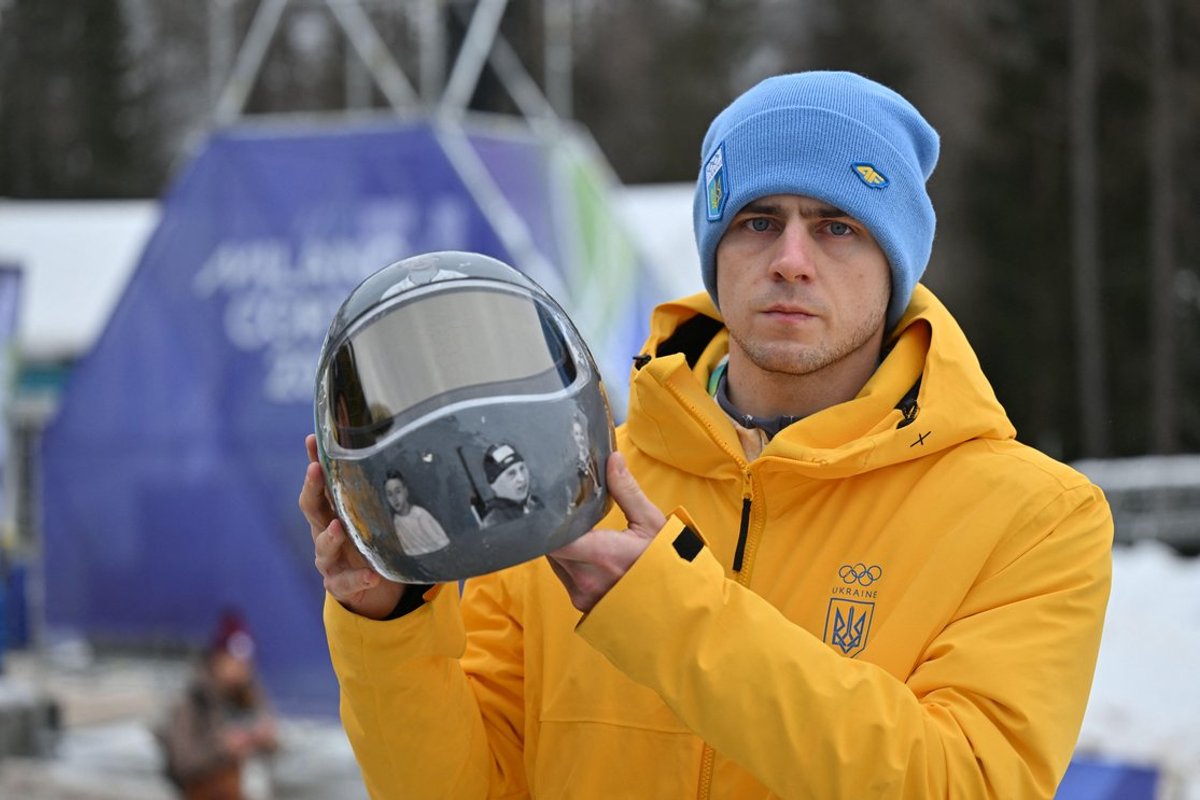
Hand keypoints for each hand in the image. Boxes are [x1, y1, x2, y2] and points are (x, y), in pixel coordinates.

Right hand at [300, 434, 404, 618]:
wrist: (368, 583)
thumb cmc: (367, 538)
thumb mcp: (371, 513)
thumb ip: (377, 491)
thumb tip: (396, 450)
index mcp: (331, 511)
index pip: (319, 483)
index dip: (314, 461)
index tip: (313, 439)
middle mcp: (324, 531)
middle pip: (311, 508)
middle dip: (311, 488)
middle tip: (315, 470)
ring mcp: (329, 559)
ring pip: (322, 547)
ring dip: (329, 537)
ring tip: (338, 528)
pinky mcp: (339, 583)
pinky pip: (346, 582)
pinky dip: (358, 579)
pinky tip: (371, 576)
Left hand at [547, 452, 665, 612]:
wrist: (676, 606)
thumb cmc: (666, 564)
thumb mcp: (651, 523)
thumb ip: (626, 491)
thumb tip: (613, 459)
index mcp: (601, 555)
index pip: (551, 537)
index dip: (547, 521)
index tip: (551, 504)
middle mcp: (586, 579)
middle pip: (549, 547)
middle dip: (556, 529)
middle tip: (567, 512)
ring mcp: (582, 595)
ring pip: (554, 562)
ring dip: (562, 546)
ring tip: (580, 532)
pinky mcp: (582, 604)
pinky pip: (564, 577)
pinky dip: (569, 562)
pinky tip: (587, 553)